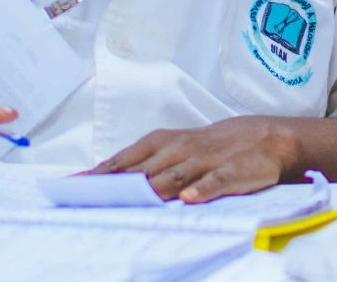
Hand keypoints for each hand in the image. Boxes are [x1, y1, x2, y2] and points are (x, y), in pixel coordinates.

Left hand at [89, 117, 302, 203]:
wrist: (264, 137)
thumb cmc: (208, 148)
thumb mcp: (174, 149)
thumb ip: (143, 166)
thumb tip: (102, 182)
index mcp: (162, 143)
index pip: (124, 161)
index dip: (98, 175)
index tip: (71, 188)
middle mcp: (180, 149)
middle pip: (143, 169)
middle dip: (116, 184)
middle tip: (90, 198)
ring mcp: (206, 160)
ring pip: (175, 175)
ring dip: (153, 188)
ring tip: (131, 200)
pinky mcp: (233, 171)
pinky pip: (215, 181)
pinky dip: (202, 190)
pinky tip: (188, 200)